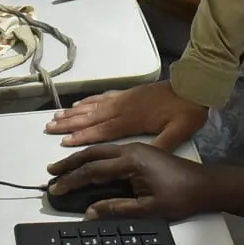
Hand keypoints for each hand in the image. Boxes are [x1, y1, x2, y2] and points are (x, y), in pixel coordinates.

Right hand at [44, 80, 208, 150]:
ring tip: (56, 116)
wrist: (194, 86)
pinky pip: (104, 96)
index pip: (103, 131)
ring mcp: (125, 98)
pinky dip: (89, 100)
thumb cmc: (187, 112)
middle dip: (70, 124)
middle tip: (49, 128)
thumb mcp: (178, 133)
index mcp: (133, 120)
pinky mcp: (129, 92)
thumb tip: (141, 158)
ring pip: (94, 106)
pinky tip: (80, 103)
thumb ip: (160, 146)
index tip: (65, 143)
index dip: (83, 137)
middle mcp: (124, 107)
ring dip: (74, 112)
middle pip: (92, 117)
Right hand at [47, 143, 210, 219]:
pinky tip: (87, 149)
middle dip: (70, 163)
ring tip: (62, 163)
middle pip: (93, 153)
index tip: (55, 188)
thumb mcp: (149, 208)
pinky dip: (94, 147)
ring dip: (80, 154)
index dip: (72, 180)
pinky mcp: (141, 148)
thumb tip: (90, 212)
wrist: (206, 184)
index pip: (93, 170)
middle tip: (51, 173)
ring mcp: (136, 146)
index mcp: (131, 161)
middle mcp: (130, 149)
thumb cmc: (180, 197)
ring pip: (100, 147)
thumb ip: (117, 209)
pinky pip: (111, 144)